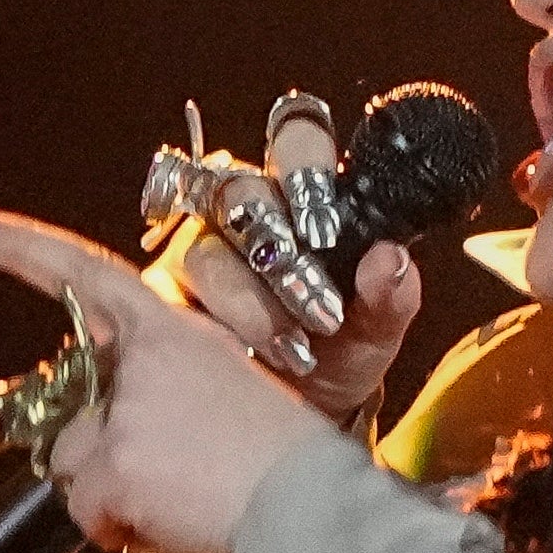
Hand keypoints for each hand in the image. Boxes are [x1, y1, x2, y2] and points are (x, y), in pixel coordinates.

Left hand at [0, 206, 356, 552]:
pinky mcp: (118, 464)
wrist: (317, 509)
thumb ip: (174, 391)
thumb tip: (129, 431)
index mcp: (178, 333)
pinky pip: (88, 513)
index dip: (26, 250)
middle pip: (77, 415)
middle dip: (103, 459)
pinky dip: (120, 530)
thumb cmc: (291, 465)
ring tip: (182, 504)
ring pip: (73, 466)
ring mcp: (127, 411)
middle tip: (170, 481)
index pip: (90, 275)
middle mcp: (144, 361)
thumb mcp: (239, 394)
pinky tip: (173, 524)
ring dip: (112, 496)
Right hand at [160, 191, 423, 430]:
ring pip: (206, 251)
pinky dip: (211, 331)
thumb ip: (391, 295)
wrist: (302, 413)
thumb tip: (390, 258)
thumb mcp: (376, 330)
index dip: (304, 166)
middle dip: (278, 247)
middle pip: (238, 189)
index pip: (294, 139)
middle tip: (319, 306)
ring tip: (293, 349)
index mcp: (299, 195)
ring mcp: (194, 249)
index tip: (327, 227)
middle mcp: (239, 208)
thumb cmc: (340, 351)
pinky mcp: (161, 297)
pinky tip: (246, 358)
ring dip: (252, 303)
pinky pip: (169, 300)